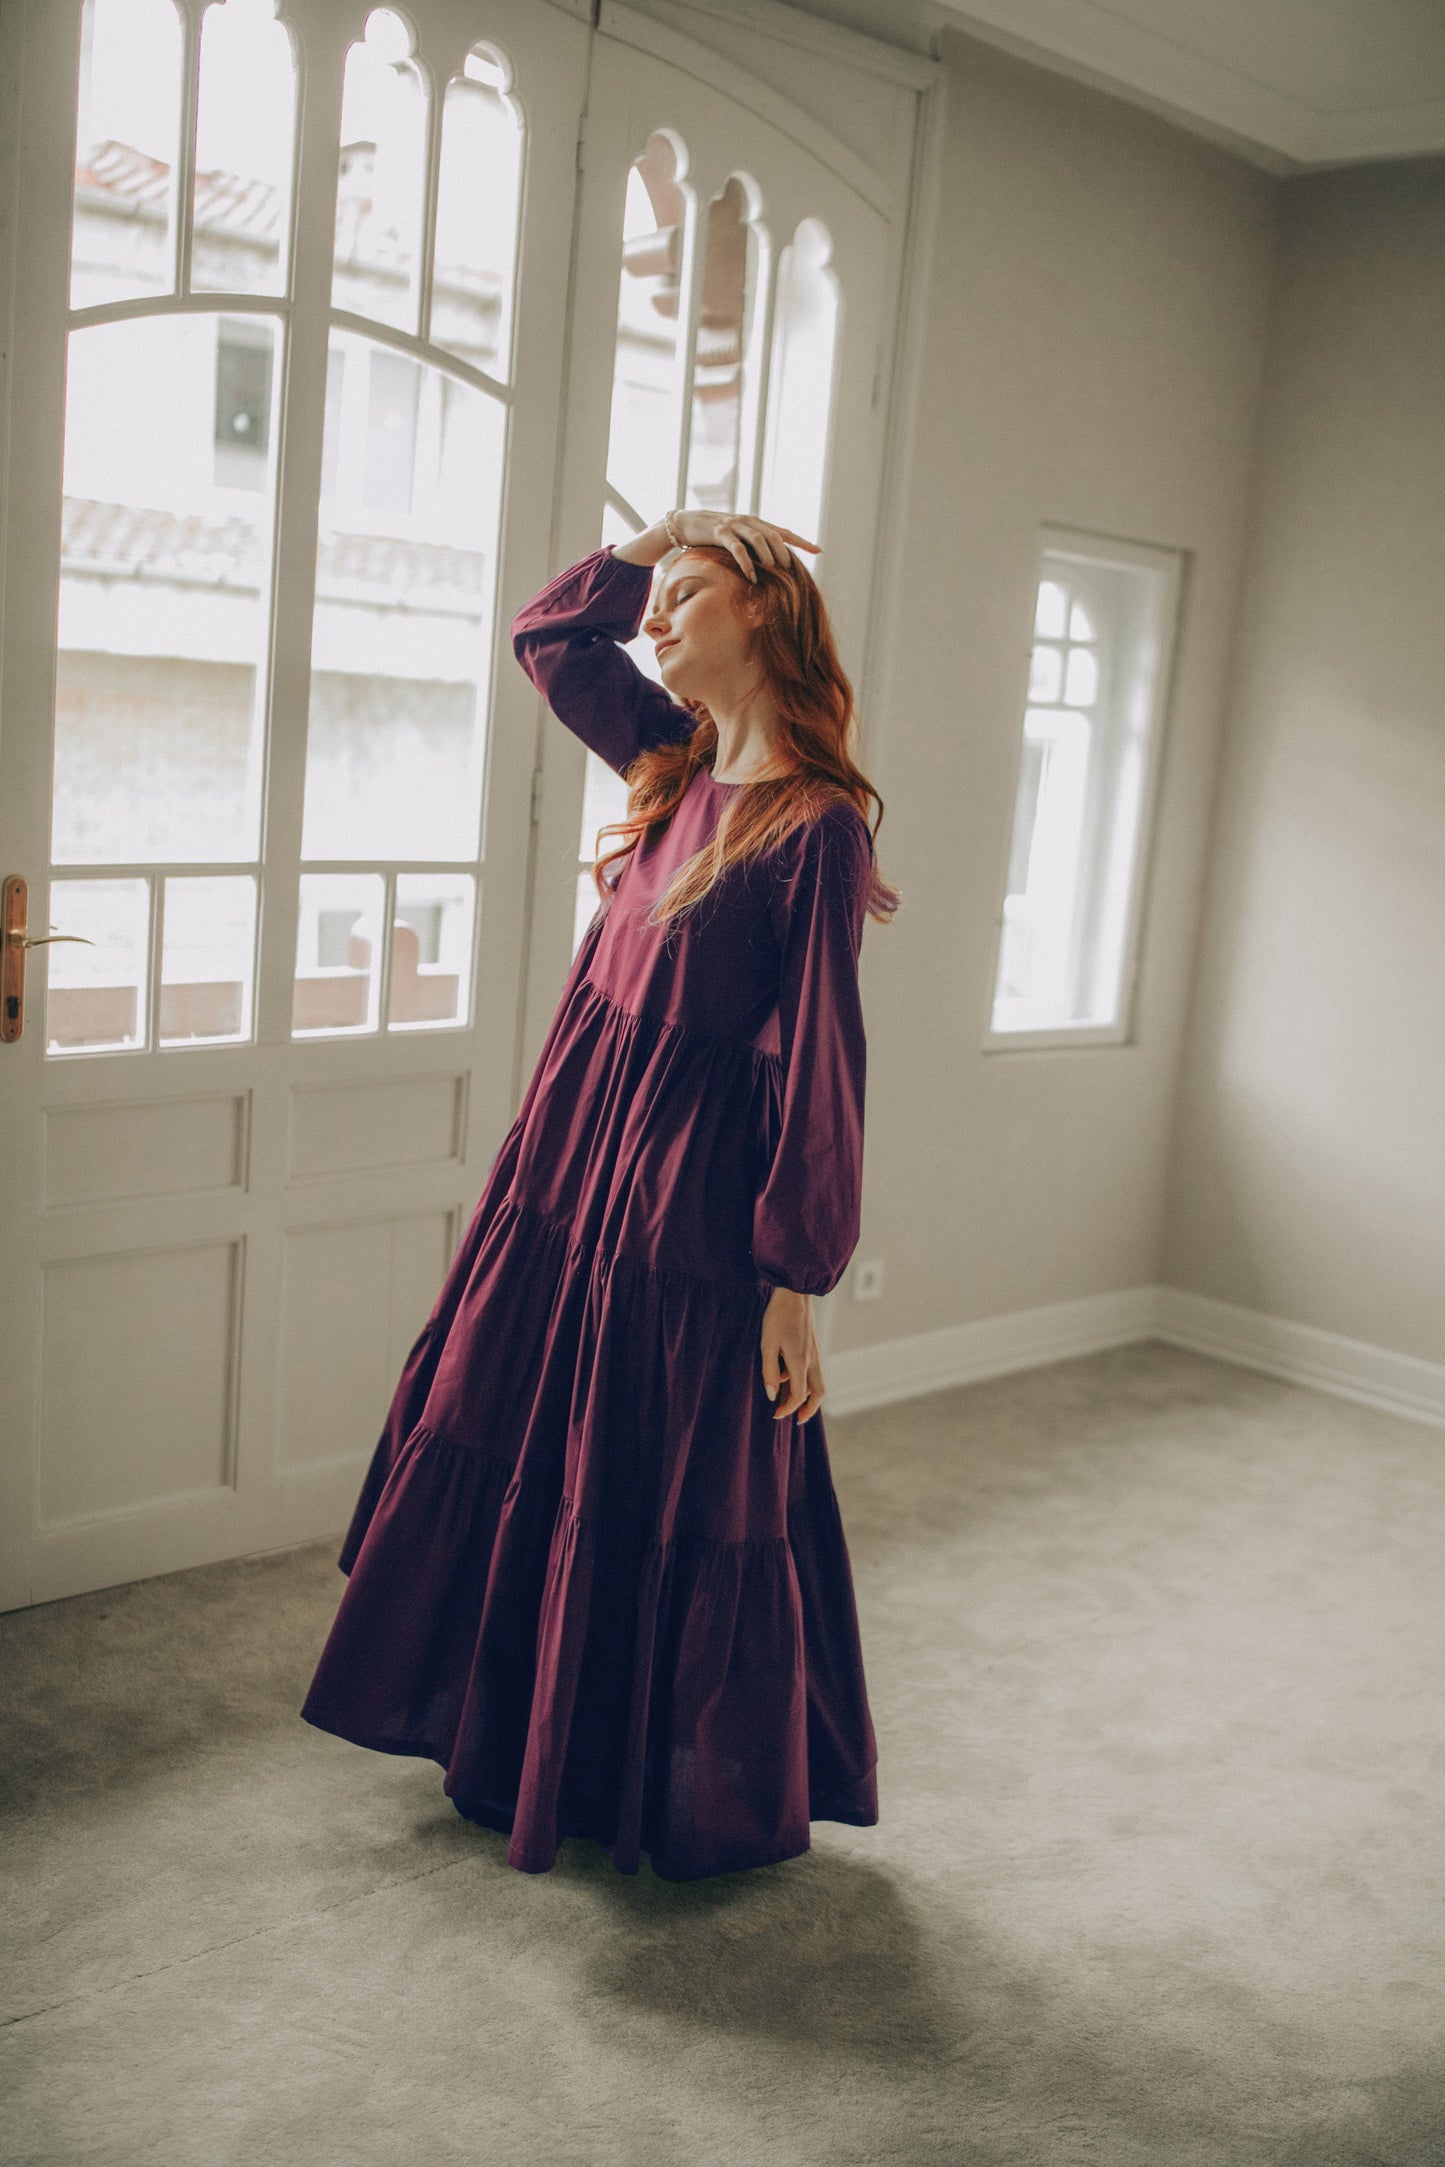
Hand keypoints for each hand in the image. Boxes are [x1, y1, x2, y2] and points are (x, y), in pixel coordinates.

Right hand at [671, 510, 820, 583]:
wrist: (687, 523)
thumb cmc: (714, 535)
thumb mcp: (737, 539)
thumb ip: (753, 548)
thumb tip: (769, 567)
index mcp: (756, 524)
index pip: (783, 532)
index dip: (801, 541)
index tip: (818, 551)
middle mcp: (749, 521)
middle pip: (774, 535)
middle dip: (784, 552)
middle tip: (789, 570)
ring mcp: (735, 525)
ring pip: (758, 539)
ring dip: (768, 556)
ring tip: (773, 571)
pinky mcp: (720, 532)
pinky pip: (737, 548)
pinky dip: (746, 562)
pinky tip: (751, 576)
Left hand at [761, 1287, 825, 1421]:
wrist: (795, 1292)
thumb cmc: (778, 1315)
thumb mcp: (767, 1343)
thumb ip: (769, 1371)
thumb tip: (772, 1395)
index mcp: (800, 1362)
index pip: (799, 1396)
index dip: (788, 1408)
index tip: (775, 1414)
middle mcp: (812, 1360)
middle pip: (818, 1394)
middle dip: (809, 1409)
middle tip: (795, 1418)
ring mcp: (816, 1353)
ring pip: (819, 1383)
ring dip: (808, 1397)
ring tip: (791, 1401)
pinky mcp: (814, 1346)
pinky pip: (814, 1371)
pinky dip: (806, 1381)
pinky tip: (788, 1376)